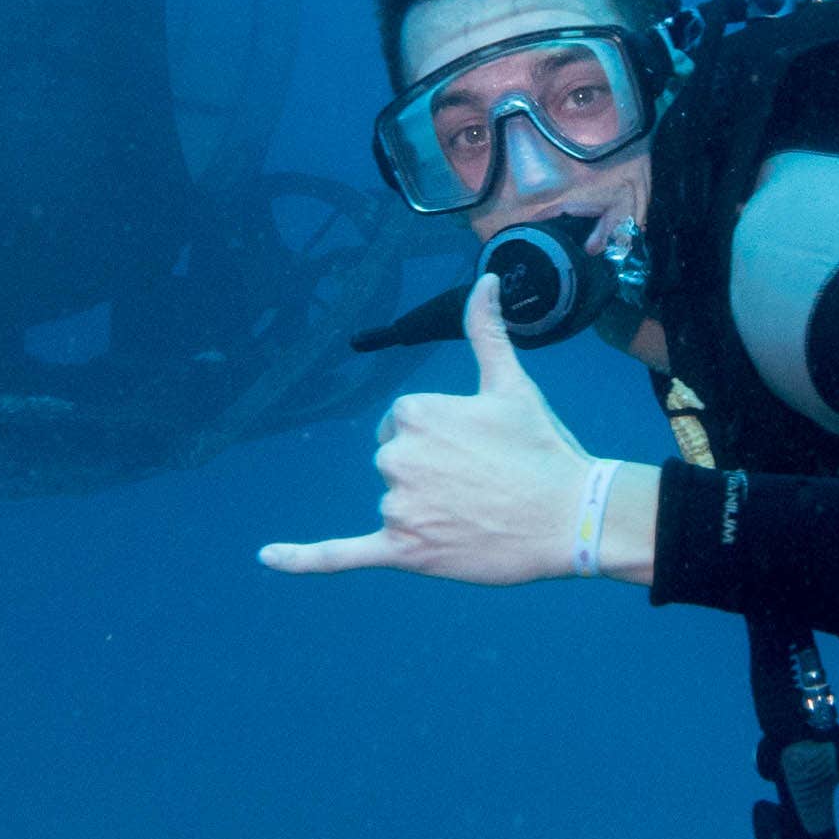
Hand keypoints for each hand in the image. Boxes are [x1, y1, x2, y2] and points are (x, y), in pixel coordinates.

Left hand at [262, 273, 636, 585]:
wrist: (571, 518)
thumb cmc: (543, 449)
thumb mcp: (512, 384)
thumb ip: (485, 332)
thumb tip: (484, 280)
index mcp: (415, 413)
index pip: (403, 423)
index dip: (441, 437)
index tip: (478, 448)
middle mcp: (397, 457)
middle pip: (394, 461)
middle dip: (430, 473)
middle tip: (482, 483)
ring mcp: (398, 506)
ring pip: (393, 503)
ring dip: (425, 510)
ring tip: (478, 512)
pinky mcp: (403, 551)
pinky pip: (340, 554)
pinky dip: (303, 559)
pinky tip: (267, 558)